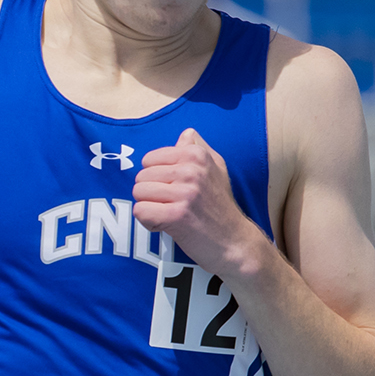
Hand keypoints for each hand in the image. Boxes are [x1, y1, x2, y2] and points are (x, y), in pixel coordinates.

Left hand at [132, 128, 264, 277]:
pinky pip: (141, 211)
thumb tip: (186, 133)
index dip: (155, 178)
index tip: (172, 191)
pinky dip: (149, 222)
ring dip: (149, 208)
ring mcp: (184, 193)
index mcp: (196, 155)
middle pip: (141, 177)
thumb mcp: (217, 170)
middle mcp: (191, 170)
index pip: (149, 159)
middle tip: (170, 206)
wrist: (235, 242)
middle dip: (150, 194)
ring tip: (168, 215)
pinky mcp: (177, 215)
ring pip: (139, 193)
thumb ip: (198, 150)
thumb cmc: (222, 208)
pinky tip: (165, 226)